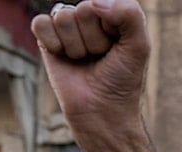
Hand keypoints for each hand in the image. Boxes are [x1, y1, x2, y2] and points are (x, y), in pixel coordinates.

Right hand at [31, 0, 149, 128]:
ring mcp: (69, 28)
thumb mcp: (139, 46)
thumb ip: (130, 15)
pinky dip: (53, 43)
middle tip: (100, 58)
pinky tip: (64, 57)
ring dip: (76, 46)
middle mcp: (91, 17)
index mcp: (114, 14)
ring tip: (85, 60)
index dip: (113, 28)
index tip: (118, 48)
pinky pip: (41, 23)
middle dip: (94, 39)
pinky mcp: (47, 40)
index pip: (105, 3)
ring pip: (63, 17)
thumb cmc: (123, 80)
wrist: (102, 110)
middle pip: (84, 10)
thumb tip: (94, 2)